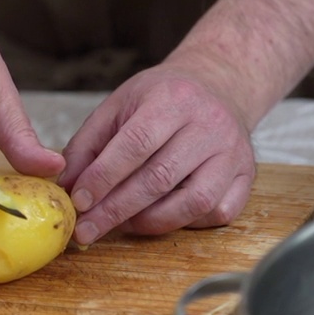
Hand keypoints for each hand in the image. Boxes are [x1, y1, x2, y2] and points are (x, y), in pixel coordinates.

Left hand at [57, 66, 255, 244]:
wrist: (218, 85)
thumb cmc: (162, 98)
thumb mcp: (118, 105)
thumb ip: (87, 144)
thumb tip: (66, 186)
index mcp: (173, 99)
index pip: (135, 144)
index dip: (104, 177)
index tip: (79, 202)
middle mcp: (209, 125)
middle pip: (160, 177)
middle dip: (117, 209)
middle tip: (87, 230)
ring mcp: (233, 152)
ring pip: (193, 202)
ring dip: (150, 222)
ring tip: (120, 225)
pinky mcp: (247, 176)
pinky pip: (217, 213)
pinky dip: (186, 223)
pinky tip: (160, 218)